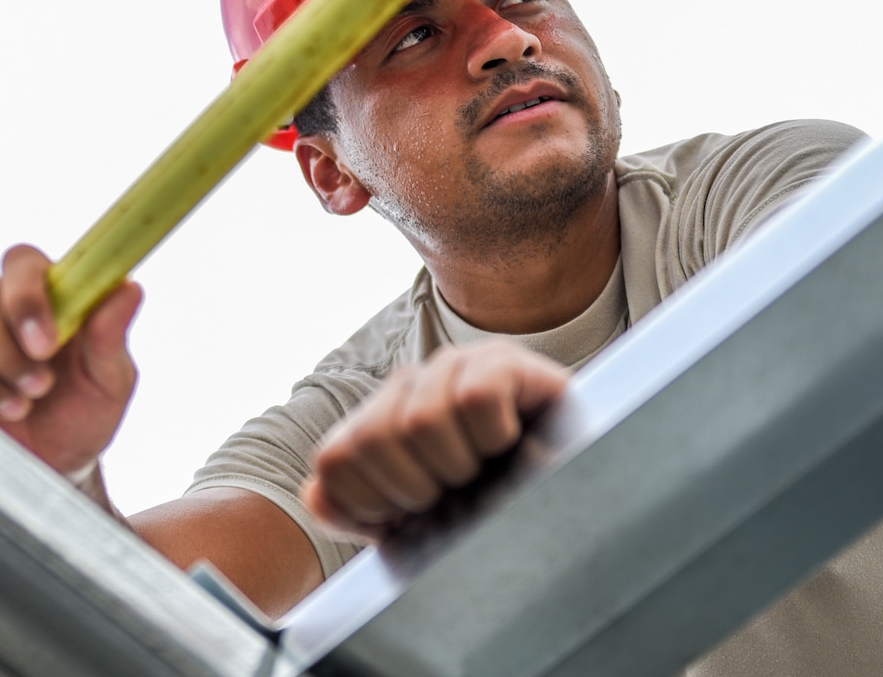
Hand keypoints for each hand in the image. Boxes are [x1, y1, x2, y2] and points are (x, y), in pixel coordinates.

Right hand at [0, 244, 141, 479]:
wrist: (52, 466)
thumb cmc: (84, 414)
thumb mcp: (109, 380)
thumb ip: (110, 335)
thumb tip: (129, 288)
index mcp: (46, 295)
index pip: (22, 263)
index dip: (26, 298)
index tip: (44, 344)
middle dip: (8, 350)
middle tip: (39, 388)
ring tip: (20, 408)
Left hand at [300, 341, 567, 540]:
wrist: (564, 496)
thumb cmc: (487, 508)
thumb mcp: (412, 522)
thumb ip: (353, 508)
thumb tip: (317, 494)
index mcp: (378, 420)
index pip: (334, 459)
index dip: (373, 504)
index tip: (412, 514)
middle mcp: (410, 385)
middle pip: (372, 439)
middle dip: (416, 488)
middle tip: (454, 492)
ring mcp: (453, 368)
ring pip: (421, 420)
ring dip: (459, 465)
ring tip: (483, 469)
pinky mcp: (503, 361)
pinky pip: (477, 397)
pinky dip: (495, 435)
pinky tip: (509, 442)